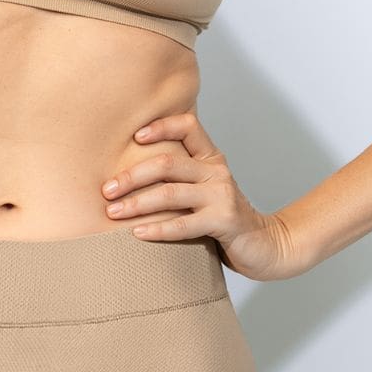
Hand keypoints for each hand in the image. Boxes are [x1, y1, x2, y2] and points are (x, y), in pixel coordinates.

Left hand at [100, 111, 311, 280]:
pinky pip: (183, 224)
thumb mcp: (205, 188)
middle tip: (106, 190)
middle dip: (132, 176)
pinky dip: (158, 229)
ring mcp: (221, 196)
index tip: (135, 136)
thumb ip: (180, 177)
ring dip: (137, 203)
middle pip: (167, 163)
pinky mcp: (224, 221)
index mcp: (210, 158)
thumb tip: (128, 172)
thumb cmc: (223, 216)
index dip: (161, 126)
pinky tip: (137, 233)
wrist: (265, 244)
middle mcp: (217, 171)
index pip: (188, 126)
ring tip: (113, 212)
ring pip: (170, 193)